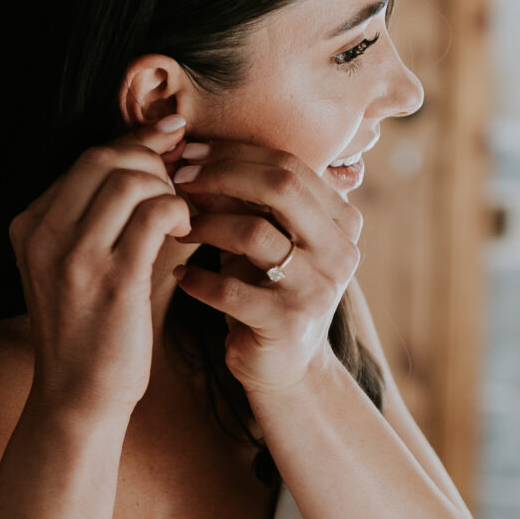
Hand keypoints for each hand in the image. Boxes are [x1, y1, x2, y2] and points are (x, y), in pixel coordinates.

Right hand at [9, 118, 195, 421]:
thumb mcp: (70, 266)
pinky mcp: (113, 279)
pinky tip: (184, 232)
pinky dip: (178, 212)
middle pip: (105, 159)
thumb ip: (94, 215)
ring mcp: (74, 256)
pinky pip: (155, 214)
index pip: (86, 159)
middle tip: (179, 185)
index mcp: (29, 225)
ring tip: (180, 217)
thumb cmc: (86, 329)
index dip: (134, 143)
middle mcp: (44, 234)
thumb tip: (147, 153)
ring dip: (168, 189)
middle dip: (152, 162)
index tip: (169, 137)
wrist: (77, 396)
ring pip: (131, 180)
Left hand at [171, 142, 362, 394]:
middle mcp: (339, 251)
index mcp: (341, 220)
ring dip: (206, 224)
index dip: (234, 153)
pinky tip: (180, 276)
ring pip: (254, 234)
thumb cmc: (266, 289)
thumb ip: (240, 200)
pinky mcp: (288, 324)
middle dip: (222, 175)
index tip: (189, 153)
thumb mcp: (260, 239)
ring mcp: (317, 289)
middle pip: (281, 187)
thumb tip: (193, 156)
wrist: (284, 366)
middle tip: (178, 178)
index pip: (289, 165)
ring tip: (178, 229)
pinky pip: (232, 290)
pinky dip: (198, 280)